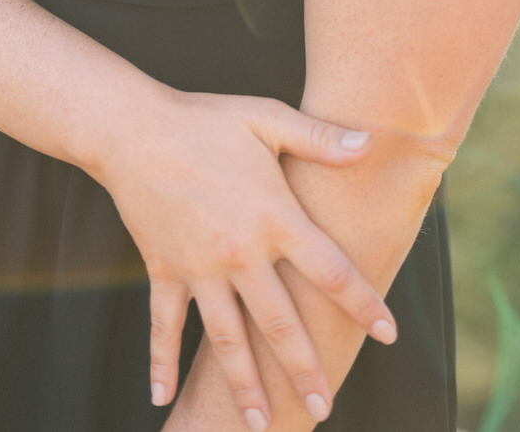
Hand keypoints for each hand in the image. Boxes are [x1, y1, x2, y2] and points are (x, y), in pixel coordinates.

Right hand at [96, 88, 397, 427]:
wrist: (132, 128)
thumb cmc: (205, 118)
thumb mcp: (266, 118)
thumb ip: (319, 138)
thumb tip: (368, 144)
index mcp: (273, 216)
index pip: (328, 269)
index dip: (361, 301)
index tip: (387, 333)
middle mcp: (240, 252)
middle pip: (279, 322)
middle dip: (303, 368)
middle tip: (324, 407)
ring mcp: (199, 266)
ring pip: (226, 338)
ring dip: (244, 383)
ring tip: (262, 423)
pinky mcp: (163, 269)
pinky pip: (164, 324)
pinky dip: (162, 360)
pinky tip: (163, 396)